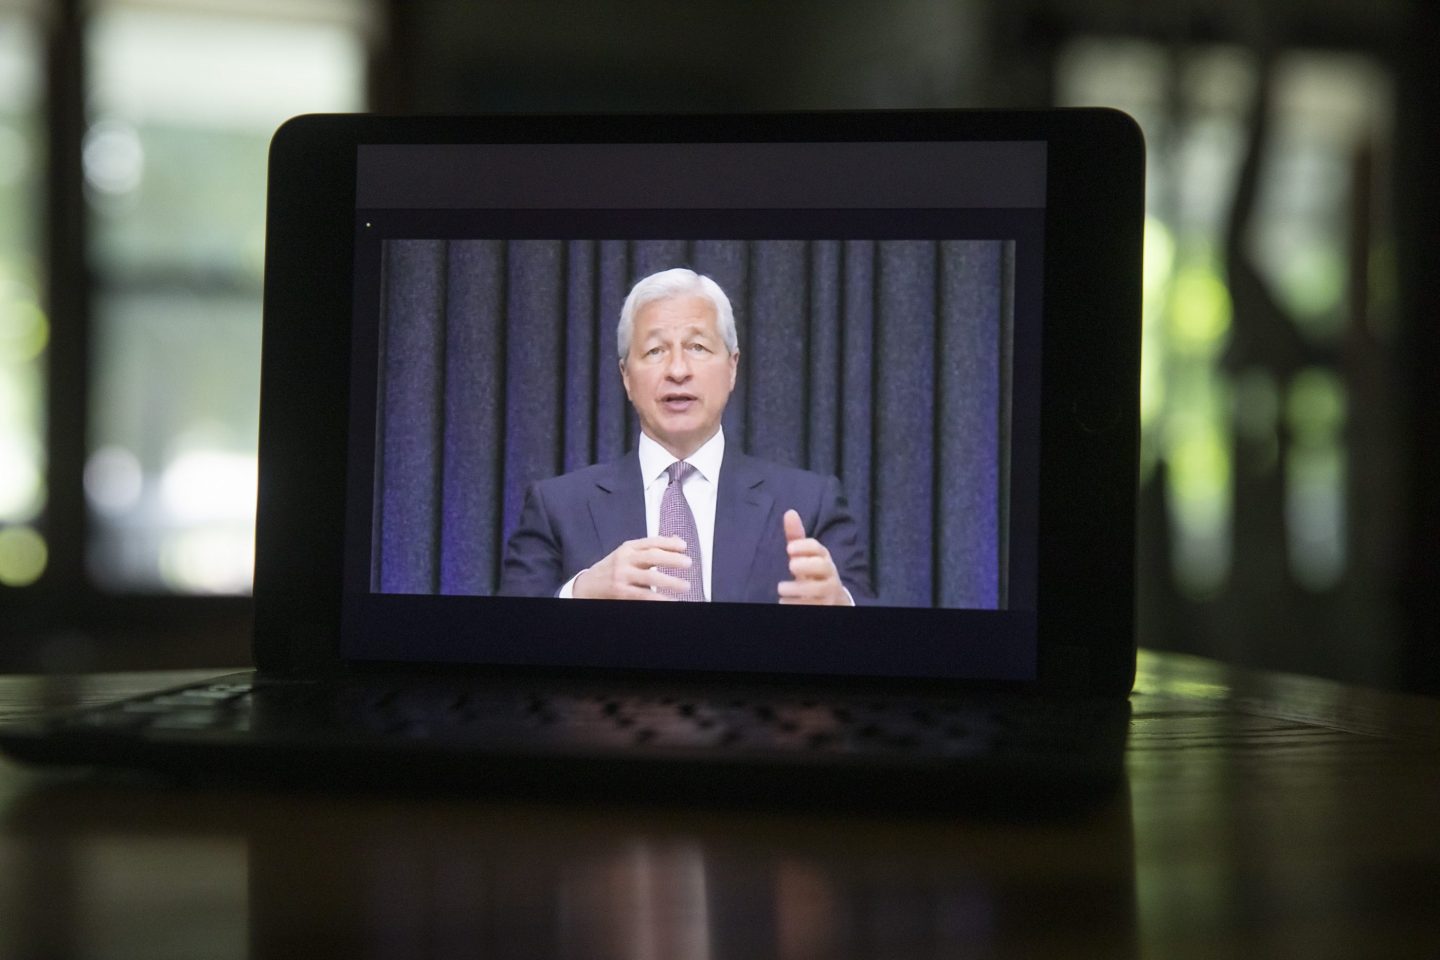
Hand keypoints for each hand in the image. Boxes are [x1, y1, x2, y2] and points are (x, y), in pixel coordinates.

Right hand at [572, 536, 692, 599]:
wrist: (587, 586)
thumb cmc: (612, 569)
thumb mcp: (628, 554)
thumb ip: (651, 548)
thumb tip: (678, 541)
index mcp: (628, 547)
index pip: (651, 542)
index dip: (669, 543)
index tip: (684, 547)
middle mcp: (624, 559)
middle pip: (652, 556)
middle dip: (672, 559)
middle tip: (688, 563)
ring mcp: (622, 576)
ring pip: (650, 577)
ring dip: (671, 582)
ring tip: (685, 586)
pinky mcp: (621, 592)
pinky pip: (644, 595)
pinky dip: (659, 598)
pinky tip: (670, 600)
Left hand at [777, 509, 851, 604]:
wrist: (832, 599)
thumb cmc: (814, 573)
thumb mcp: (805, 556)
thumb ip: (796, 537)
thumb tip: (789, 512)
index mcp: (823, 558)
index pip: (818, 548)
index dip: (805, 547)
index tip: (789, 549)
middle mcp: (829, 574)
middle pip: (823, 567)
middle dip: (807, 565)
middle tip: (790, 565)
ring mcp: (829, 592)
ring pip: (818, 590)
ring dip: (798, 589)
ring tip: (781, 588)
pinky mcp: (826, 606)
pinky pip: (813, 606)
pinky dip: (797, 604)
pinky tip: (784, 602)